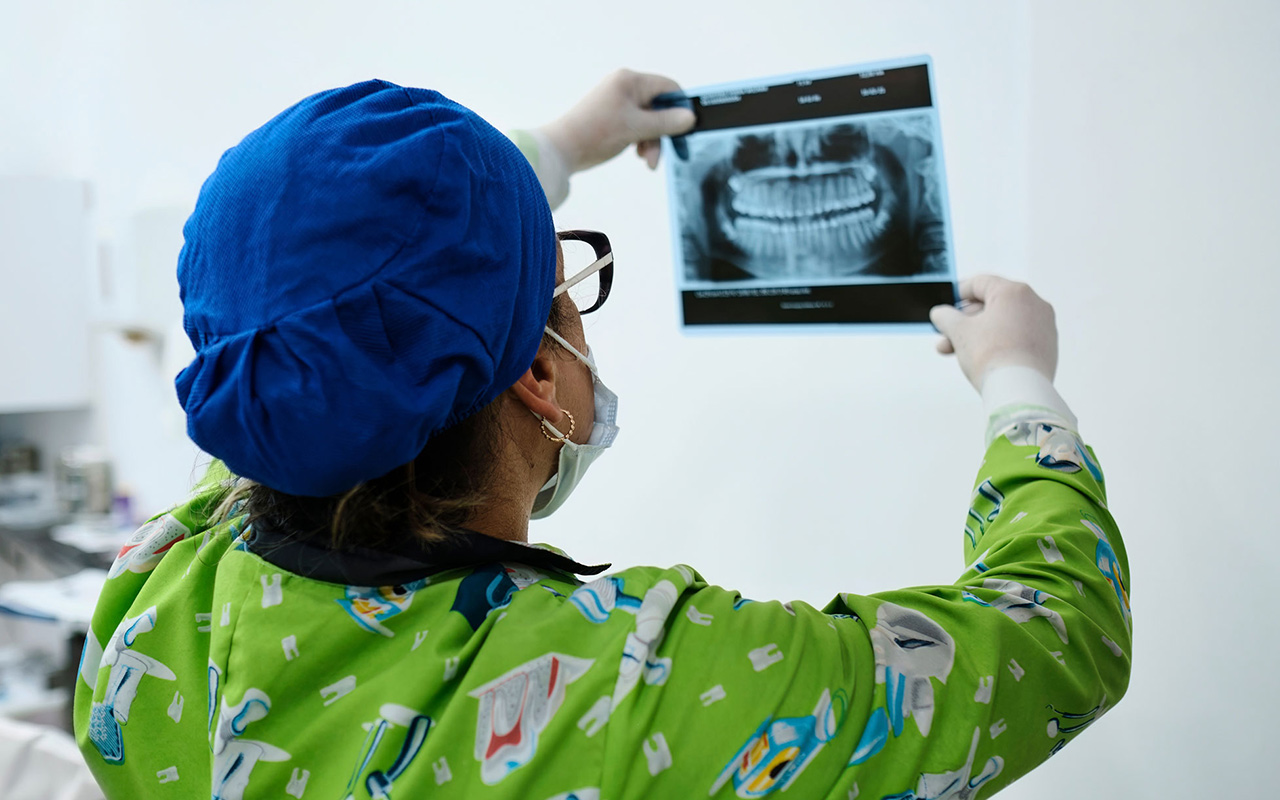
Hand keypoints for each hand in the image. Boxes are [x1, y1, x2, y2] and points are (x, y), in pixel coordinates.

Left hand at [538, 69, 696, 173]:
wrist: (562, 149)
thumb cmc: (595, 133)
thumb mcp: (637, 129)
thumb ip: (667, 123)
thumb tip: (690, 118)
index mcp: (630, 81)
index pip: (669, 88)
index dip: (680, 108)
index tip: (685, 130)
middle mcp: (624, 86)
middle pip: (659, 106)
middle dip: (662, 132)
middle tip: (662, 154)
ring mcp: (617, 101)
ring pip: (648, 120)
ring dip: (651, 141)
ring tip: (647, 160)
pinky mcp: (612, 116)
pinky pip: (636, 125)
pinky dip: (640, 140)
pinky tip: (637, 154)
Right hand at [929, 275, 1058, 391]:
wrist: (1019, 390)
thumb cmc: (991, 356)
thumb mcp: (959, 332)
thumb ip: (946, 317)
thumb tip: (941, 314)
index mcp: (1014, 292)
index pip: (980, 283)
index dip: (957, 293)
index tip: (946, 306)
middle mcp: (1034, 303)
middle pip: (991, 305)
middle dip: (965, 321)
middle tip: (947, 335)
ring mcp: (1044, 325)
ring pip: (1004, 323)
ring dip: (979, 334)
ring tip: (957, 351)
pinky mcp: (1048, 345)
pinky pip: (1017, 337)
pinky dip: (999, 343)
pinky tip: (983, 358)